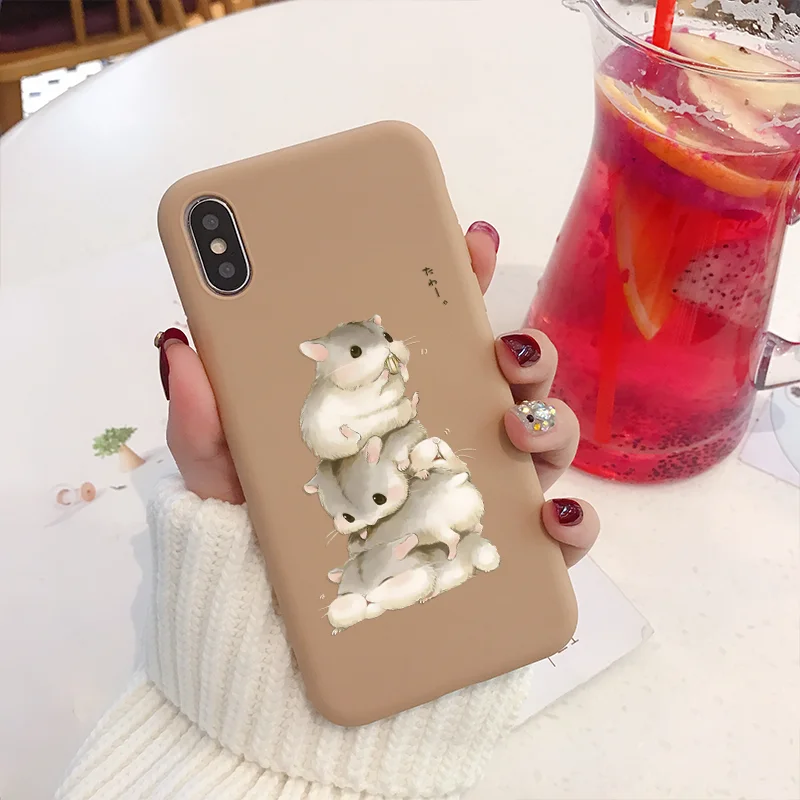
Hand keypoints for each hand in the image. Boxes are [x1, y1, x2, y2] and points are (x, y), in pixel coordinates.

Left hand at [159, 221, 599, 566]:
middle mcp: (446, 434)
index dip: (461, 276)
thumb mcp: (224, 472)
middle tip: (503, 347)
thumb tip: (180, 350)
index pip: (436, 326)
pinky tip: (550, 515)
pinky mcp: (502, 556)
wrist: (279, 631)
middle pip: (508, 375)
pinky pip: (557, 535)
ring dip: (549, 420)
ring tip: (516, 425)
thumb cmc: (260, 537)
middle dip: (524, 347)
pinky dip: (571, 521)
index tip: (470, 240)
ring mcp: (480, 492)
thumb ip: (205, 418)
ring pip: (544, 439)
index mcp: (391, 397)